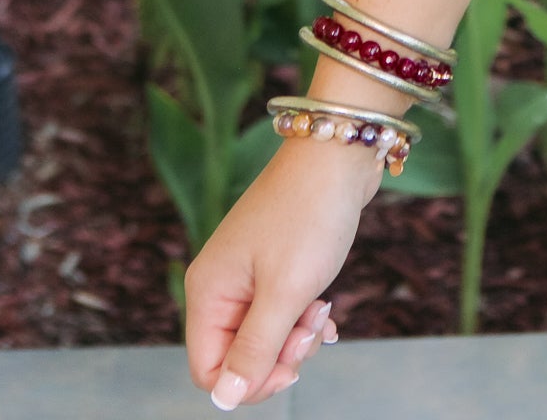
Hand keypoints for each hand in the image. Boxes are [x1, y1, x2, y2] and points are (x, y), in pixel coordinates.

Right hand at [185, 136, 382, 405]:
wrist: (337, 152)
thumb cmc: (309, 216)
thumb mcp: (285, 292)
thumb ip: (255, 349)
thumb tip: (223, 399)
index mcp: (209, 292)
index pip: (208, 370)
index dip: (248, 382)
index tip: (291, 367)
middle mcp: (221, 284)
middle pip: (238, 355)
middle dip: (280, 355)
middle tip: (313, 332)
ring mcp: (247, 272)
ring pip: (264, 334)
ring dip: (296, 336)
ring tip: (324, 311)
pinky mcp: (274, 262)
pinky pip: (281, 310)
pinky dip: (303, 318)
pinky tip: (327, 310)